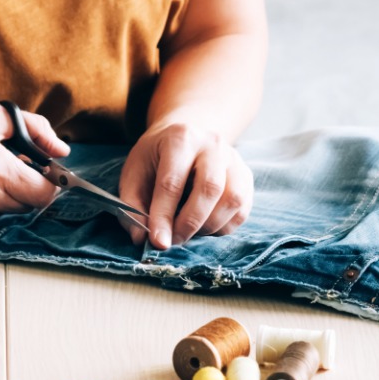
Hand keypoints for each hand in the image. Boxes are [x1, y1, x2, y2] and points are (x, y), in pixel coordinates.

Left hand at [119, 123, 253, 248]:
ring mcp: (234, 160)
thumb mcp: (135, 173)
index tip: (158, 242)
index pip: (172, 182)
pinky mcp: (246, 177)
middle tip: (175, 240)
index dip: (163, 216)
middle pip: (210, 189)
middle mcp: (213, 145)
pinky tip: (205, 226)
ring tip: (189, 232)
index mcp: (180, 139)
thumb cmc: (157, 158)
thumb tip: (141, 239)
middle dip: (190, 223)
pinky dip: (223, 227)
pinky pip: (242, 210)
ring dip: (209, 226)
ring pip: (232, 200)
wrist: (186, 137)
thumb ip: (133, 205)